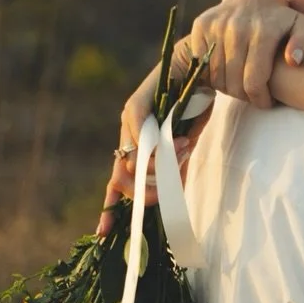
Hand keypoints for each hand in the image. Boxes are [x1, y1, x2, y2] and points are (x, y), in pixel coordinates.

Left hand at [95, 65, 204, 235]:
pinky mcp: (136, 105)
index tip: (104, 233)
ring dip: (157, 169)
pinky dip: (155, 147)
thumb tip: (173, 194)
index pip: (116, 183)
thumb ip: (176, 167)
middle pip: (118, 178)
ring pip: (130, 162)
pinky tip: (177, 144)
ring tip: (183, 152)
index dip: (108, 208)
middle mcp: (128, 136)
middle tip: (162, 197)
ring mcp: (129, 121)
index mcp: (137, 149)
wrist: (199, 69)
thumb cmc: (194, 107)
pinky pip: (140, 136)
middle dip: (141, 195)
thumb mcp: (186, 146)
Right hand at [179, 0, 303, 108]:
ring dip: (228, 88)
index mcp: (263, 32)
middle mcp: (237, 27)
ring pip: (216, 77)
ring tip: (241, 84)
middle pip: (234, 83)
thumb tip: (292, 60)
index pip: (254, 82)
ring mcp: (216, 25)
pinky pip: (201, 65)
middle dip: (245, 96)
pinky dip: (211, 75)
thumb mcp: (303, 27)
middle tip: (254, 95)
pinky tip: (226, 72)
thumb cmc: (283, 21)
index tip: (266, 103)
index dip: (260, 100)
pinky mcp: (201, 25)